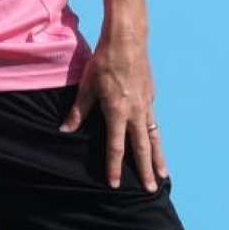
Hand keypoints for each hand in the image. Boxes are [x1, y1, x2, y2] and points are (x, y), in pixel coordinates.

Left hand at [59, 39, 167, 190]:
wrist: (127, 39)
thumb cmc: (104, 61)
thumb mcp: (87, 86)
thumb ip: (78, 111)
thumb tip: (65, 129)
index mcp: (117, 111)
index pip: (116, 146)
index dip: (114, 167)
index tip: (115, 184)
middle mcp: (135, 111)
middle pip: (142, 148)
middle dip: (146, 171)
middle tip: (151, 190)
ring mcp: (146, 104)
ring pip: (154, 137)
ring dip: (158, 158)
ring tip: (163, 176)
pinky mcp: (151, 96)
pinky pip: (154, 122)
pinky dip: (156, 137)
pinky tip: (156, 144)